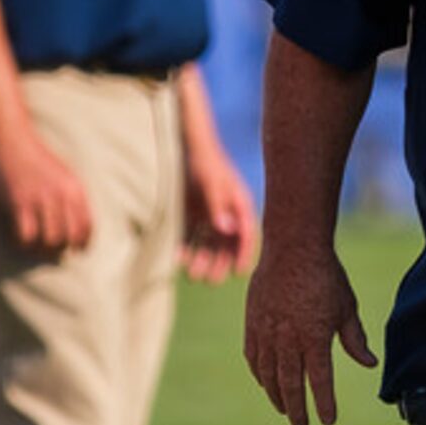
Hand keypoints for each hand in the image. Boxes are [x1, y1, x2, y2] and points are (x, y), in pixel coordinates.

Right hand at [0, 126, 92, 256]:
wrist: (10, 140)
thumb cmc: (36, 158)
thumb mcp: (64, 174)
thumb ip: (72, 197)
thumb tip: (79, 224)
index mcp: (76, 190)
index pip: (86, 226)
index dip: (83, 243)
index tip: (77, 251)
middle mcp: (62, 196)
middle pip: (69, 238)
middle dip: (61, 249)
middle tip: (51, 251)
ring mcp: (40, 200)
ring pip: (50, 240)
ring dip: (42, 249)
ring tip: (35, 248)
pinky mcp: (19, 202)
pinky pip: (26, 235)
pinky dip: (23, 243)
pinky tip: (19, 240)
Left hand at [179, 144, 258, 284]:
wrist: (184, 144)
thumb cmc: (203, 161)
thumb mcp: (212, 182)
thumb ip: (219, 206)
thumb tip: (228, 231)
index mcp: (240, 204)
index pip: (247, 234)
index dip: (245, 253)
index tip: (239, 272)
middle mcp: (227, 212)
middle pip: (227, 244)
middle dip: (220, 262)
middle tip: (210, 280)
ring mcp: (208, 213)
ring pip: (208, 243)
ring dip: (202, 259)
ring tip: (192, 273)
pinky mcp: (191, 213)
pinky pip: (190, 235)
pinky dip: (185, 247)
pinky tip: (178, 258)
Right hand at [243, 240, 377, 424]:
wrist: (292, 249)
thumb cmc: (326, 277)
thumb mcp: (346, 308)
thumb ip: (354, 339)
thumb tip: (369, 364)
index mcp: (315, 337)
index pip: (320, 380)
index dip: (323, 403)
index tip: (327, 421)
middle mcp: (288, 338)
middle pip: (290, 383)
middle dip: (297, 408)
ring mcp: (266, 331)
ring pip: (269, 373)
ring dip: (276, 394)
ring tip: (284, 409)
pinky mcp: (252, 323)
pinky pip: (253, 355)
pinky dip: (260, 373)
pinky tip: (265, 382)